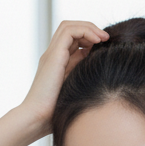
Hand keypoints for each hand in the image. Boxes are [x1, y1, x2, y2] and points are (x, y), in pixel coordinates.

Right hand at [20, 20, 108, 134]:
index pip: (73, 40)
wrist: (37, 119)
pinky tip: (97, 41)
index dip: (90, 39)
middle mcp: (53, 56)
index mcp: (58, 63)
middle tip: (106, 38)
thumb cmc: (56, 113)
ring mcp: (51, 54)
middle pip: (71, 29)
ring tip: (103, 37)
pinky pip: (69, 32)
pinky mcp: (53, 56)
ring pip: (69, 26)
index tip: (105, 46)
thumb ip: (82, 76)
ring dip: (89, 27)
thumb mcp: (74, 90)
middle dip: (90, 29)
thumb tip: (98, 65)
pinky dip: (85, 31)